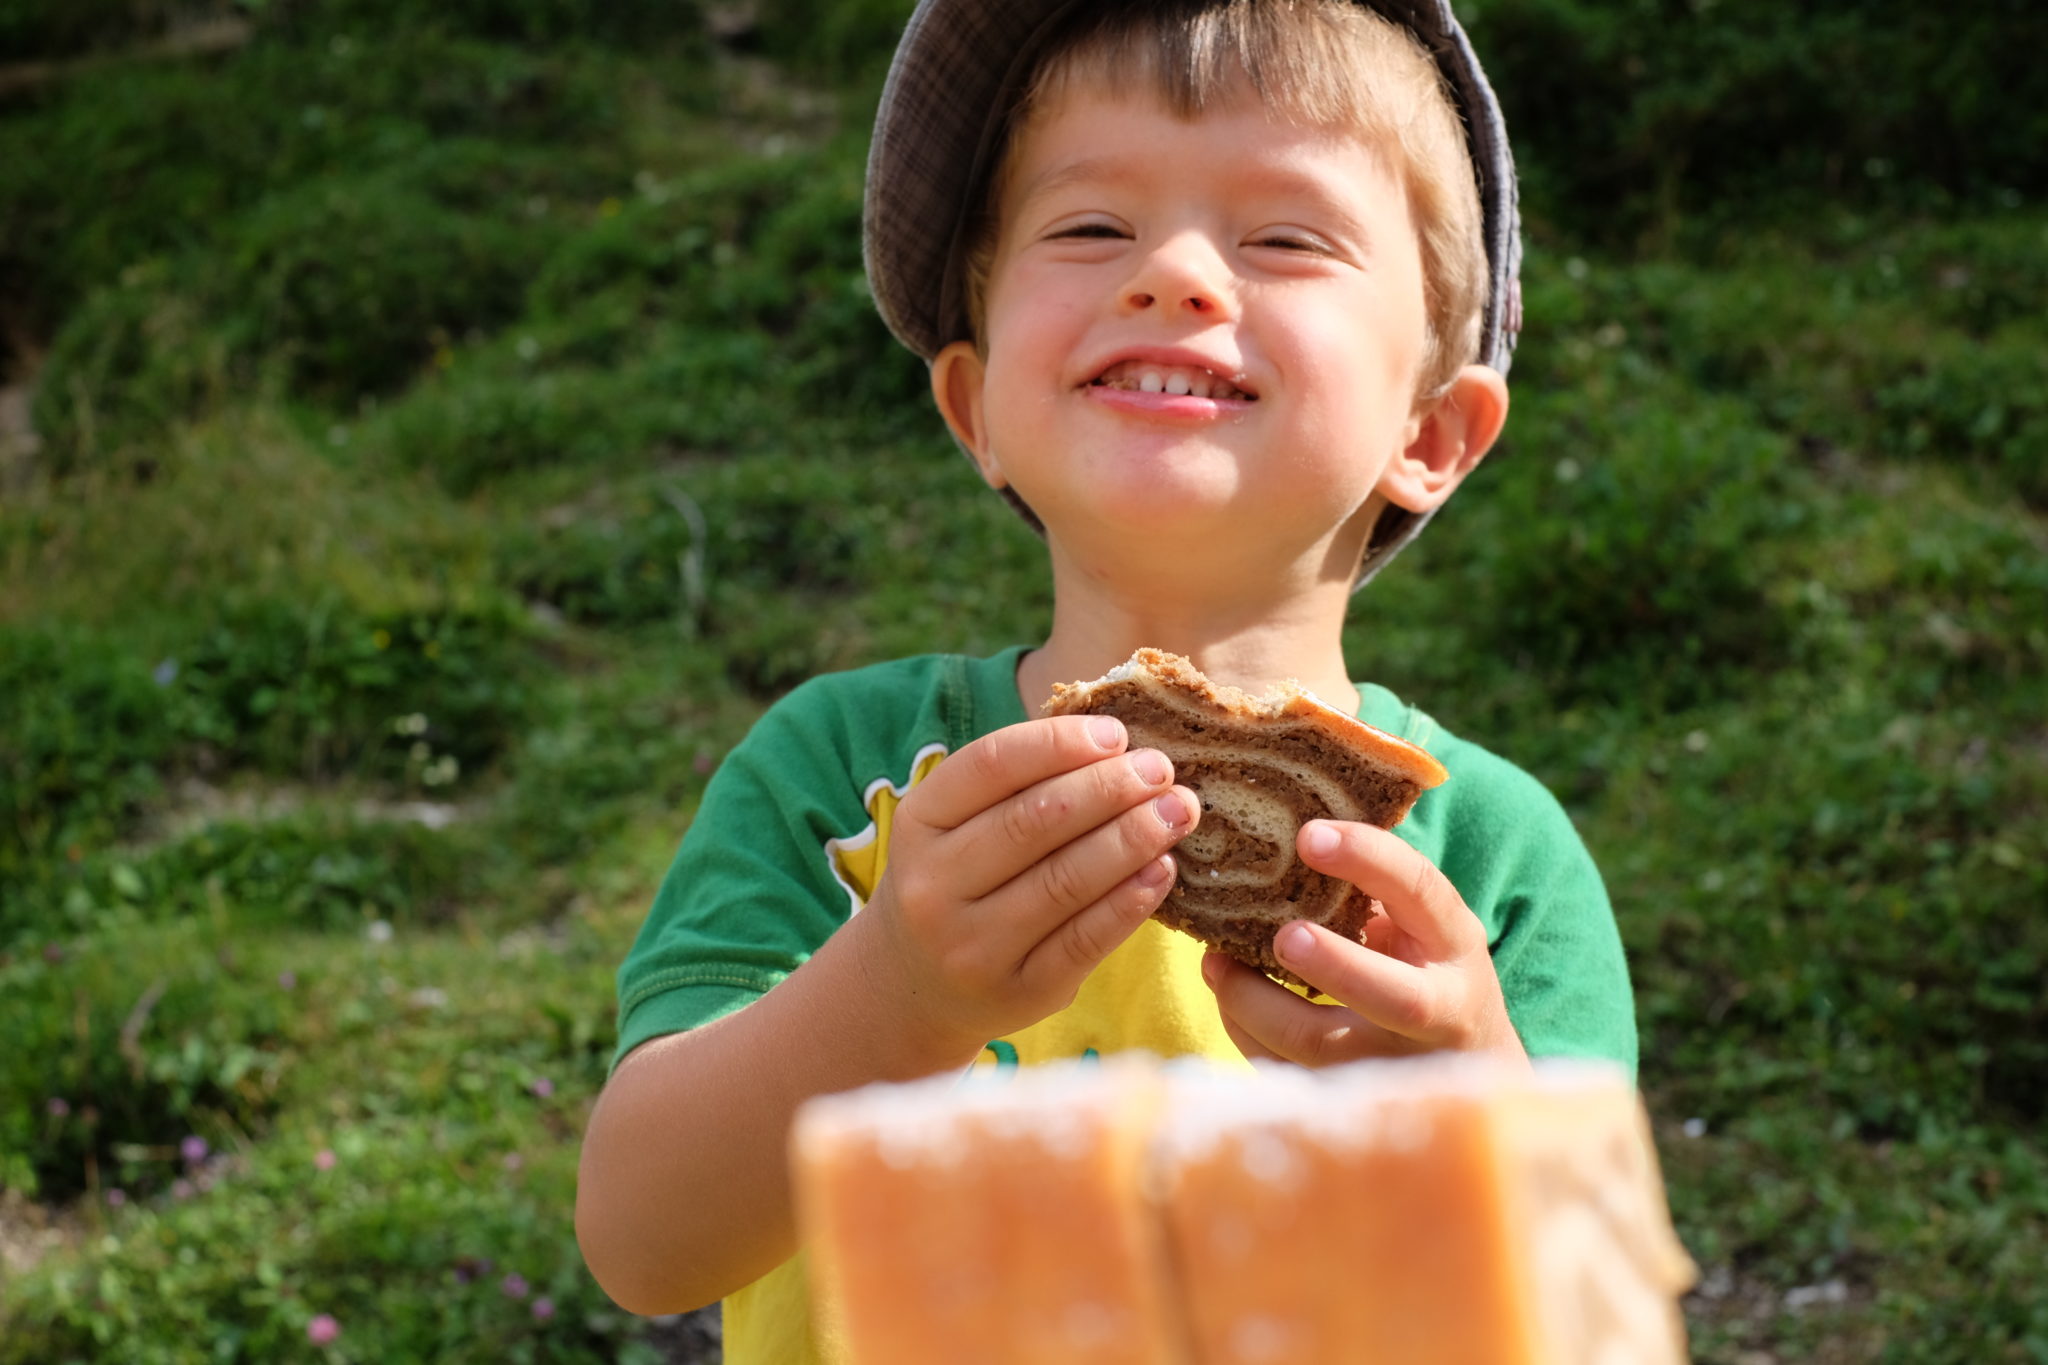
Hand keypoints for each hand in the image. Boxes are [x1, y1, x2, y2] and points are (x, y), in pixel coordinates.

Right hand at [850, 715, 1201, 1061]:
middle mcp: (934, 885)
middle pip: (1035, 820)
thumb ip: (1017, 786)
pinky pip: (1086, 939)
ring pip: (1066, 879)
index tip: (1117, 734)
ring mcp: (974, 945)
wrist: (919, 986)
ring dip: (1132, 838)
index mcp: (919, 822)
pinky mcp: (1020, 991)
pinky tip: (1162, 869)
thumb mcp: (956, 827)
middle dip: (1109, 788)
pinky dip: (1131, 900)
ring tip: (1177, 812)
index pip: (992, 765)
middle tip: (1161, 770)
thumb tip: (1117, 744)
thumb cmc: (958, 882)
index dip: (1060, 743)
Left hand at [1201, 819, 1526, 1067]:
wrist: (1468, 1067)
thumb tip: (1280, 828)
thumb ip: (1373, 886)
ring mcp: (1395, 1064)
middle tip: (1281, 935)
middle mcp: (1439, 1010)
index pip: (1421, 890)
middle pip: (1393, 997)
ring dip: (1255, 1002)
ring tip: (1215, 962)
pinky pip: (1285, 1070)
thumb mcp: (1422, 923)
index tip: (1308, 834)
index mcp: (1455, 943)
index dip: (1368, 858)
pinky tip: (1227, 996)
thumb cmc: (1426, 967)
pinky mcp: (1349, 1095)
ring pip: (1320, 1045)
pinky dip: (1244, 1031)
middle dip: (1333, 964)